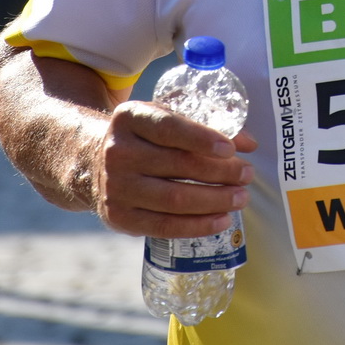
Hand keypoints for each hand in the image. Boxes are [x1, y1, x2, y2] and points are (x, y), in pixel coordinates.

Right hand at [90, 100, 259, 237]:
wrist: (95, 162)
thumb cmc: (144, 137)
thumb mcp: (165, 118)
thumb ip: (206, 124)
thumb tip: (248, 143)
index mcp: (130, 117)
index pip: (168, 127)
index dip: (201, 138)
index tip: (231, 149)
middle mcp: (117, 151)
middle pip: (177, 165)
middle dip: (220, 172)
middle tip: (247, 174)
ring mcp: (115, 187)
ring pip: (174, 198)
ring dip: (214, 200)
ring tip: (241, 197)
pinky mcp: (119, 217)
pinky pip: (164, 226)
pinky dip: (198, 225)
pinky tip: (222, 220)